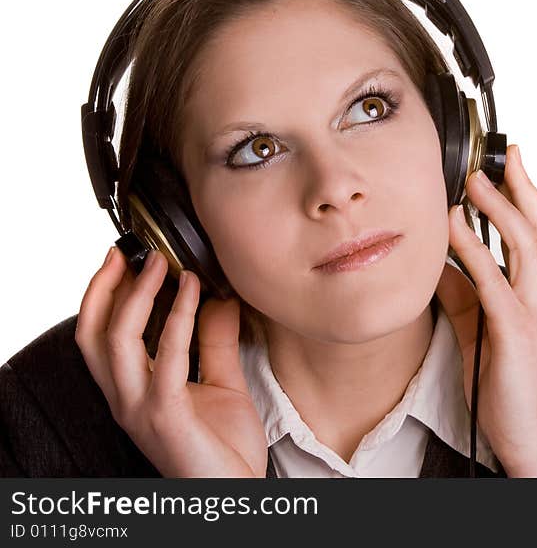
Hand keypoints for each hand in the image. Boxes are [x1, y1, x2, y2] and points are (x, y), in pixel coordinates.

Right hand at [75, 247, 266, 476]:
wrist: (234, 492)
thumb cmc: (224, 447)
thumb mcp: (221, 383)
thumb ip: (215, 342)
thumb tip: (218, 297)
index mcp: (133, 391)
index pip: (100, 337)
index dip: (104, 295)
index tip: (123, 259)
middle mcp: (126, 399)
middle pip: (94, 334)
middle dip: (105, 287)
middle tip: (131, 251)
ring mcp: (141, 408)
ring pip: (118, 341)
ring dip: (139, 294)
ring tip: (163, 262)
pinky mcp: (166, 415)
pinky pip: (166, 356)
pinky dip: (177, 317)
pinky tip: (193, 292)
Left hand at [436, 144, 536, 476]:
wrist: (531, 439)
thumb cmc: (509, 388)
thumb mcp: (482, 330)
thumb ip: (464, 294)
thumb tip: (439, 261)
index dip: (528, 196)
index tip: (510, 164)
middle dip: (521, 187)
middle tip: (499, 155)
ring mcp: (536, 314)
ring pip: (526, 245)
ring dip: (500, 207)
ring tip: (475, 180)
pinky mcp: (515, 333)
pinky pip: (493, 282)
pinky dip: (473, 249)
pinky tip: (454, 226)